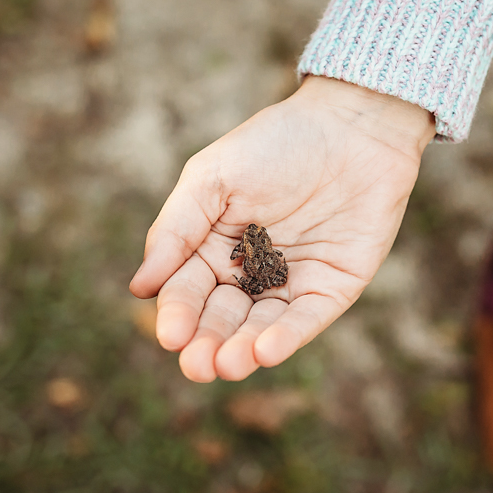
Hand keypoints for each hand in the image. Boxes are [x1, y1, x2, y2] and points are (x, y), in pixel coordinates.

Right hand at [129, 76, 434, 381]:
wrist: (352, 125)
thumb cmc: (276, 142)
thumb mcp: (213, 177)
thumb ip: (176, 229)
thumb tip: (139, 287)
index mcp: (213, 248)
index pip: (188, 291)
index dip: (178, 314)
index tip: (170, 336)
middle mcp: (250, 274)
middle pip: (222, 318)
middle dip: (207, 344)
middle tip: (197, 366)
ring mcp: (292, 284)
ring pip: (261, 328)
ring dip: (243, 351)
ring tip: (228, 366)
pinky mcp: (332, 289)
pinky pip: (306, 320)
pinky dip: (287, 338)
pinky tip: (266, 352)